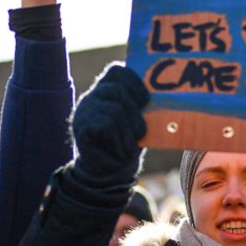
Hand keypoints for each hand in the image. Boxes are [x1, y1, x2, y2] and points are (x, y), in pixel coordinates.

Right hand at [70, 64, 148, 187]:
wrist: (108, 174)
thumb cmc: (127, 144)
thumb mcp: (138, 122)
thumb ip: (144, 107)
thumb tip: (163, 97)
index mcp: (108, 90)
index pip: (118, 71)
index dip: (134, 82)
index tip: (146, 101)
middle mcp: (93, 96)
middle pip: (117, 90)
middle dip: (134, 112)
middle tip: (140, 132)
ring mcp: (85, 110)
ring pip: (114, 110)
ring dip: (128, 133)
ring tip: (127, 146)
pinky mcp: (81, 126)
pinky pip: (106, 126)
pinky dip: (118, 142)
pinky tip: (116, 151)